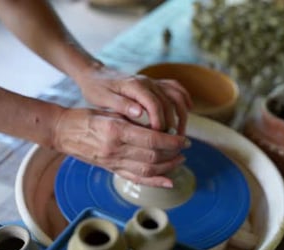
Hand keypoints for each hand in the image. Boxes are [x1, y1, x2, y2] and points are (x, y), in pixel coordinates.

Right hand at [52, 108, 190, 186]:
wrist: (63, 132)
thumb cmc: (86, 117)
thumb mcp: (110, 112)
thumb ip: (133, 119)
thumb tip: (160, 125)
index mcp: (116, 131)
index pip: (152, 140)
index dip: (172, 141)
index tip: (183, 138)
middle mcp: (115, 149)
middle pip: (153, 156)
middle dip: (173, 153)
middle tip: (185, 146)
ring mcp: (113, 162)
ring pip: (147, 169)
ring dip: (168, 166)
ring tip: (180, 159)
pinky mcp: (111, 170)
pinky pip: (135, 178)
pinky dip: (154, 181)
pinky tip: (169, 181)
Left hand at [76, 64, 192, 134]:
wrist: (95, 74)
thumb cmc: (96, 88)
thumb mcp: (103, 98)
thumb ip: (121, 105)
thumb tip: (140, 112)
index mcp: (134, 86)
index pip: (155, 104)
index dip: (159, 121)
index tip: (159, 136)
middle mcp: (147, 82)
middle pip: (169, 102)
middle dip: (173, 122)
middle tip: (171, 142)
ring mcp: (153, 82)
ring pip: (176, 95)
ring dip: (182, 113)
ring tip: (179, 132)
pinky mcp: (155, 84)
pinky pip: (175, 88)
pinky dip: (184, 98)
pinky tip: (188, 110)